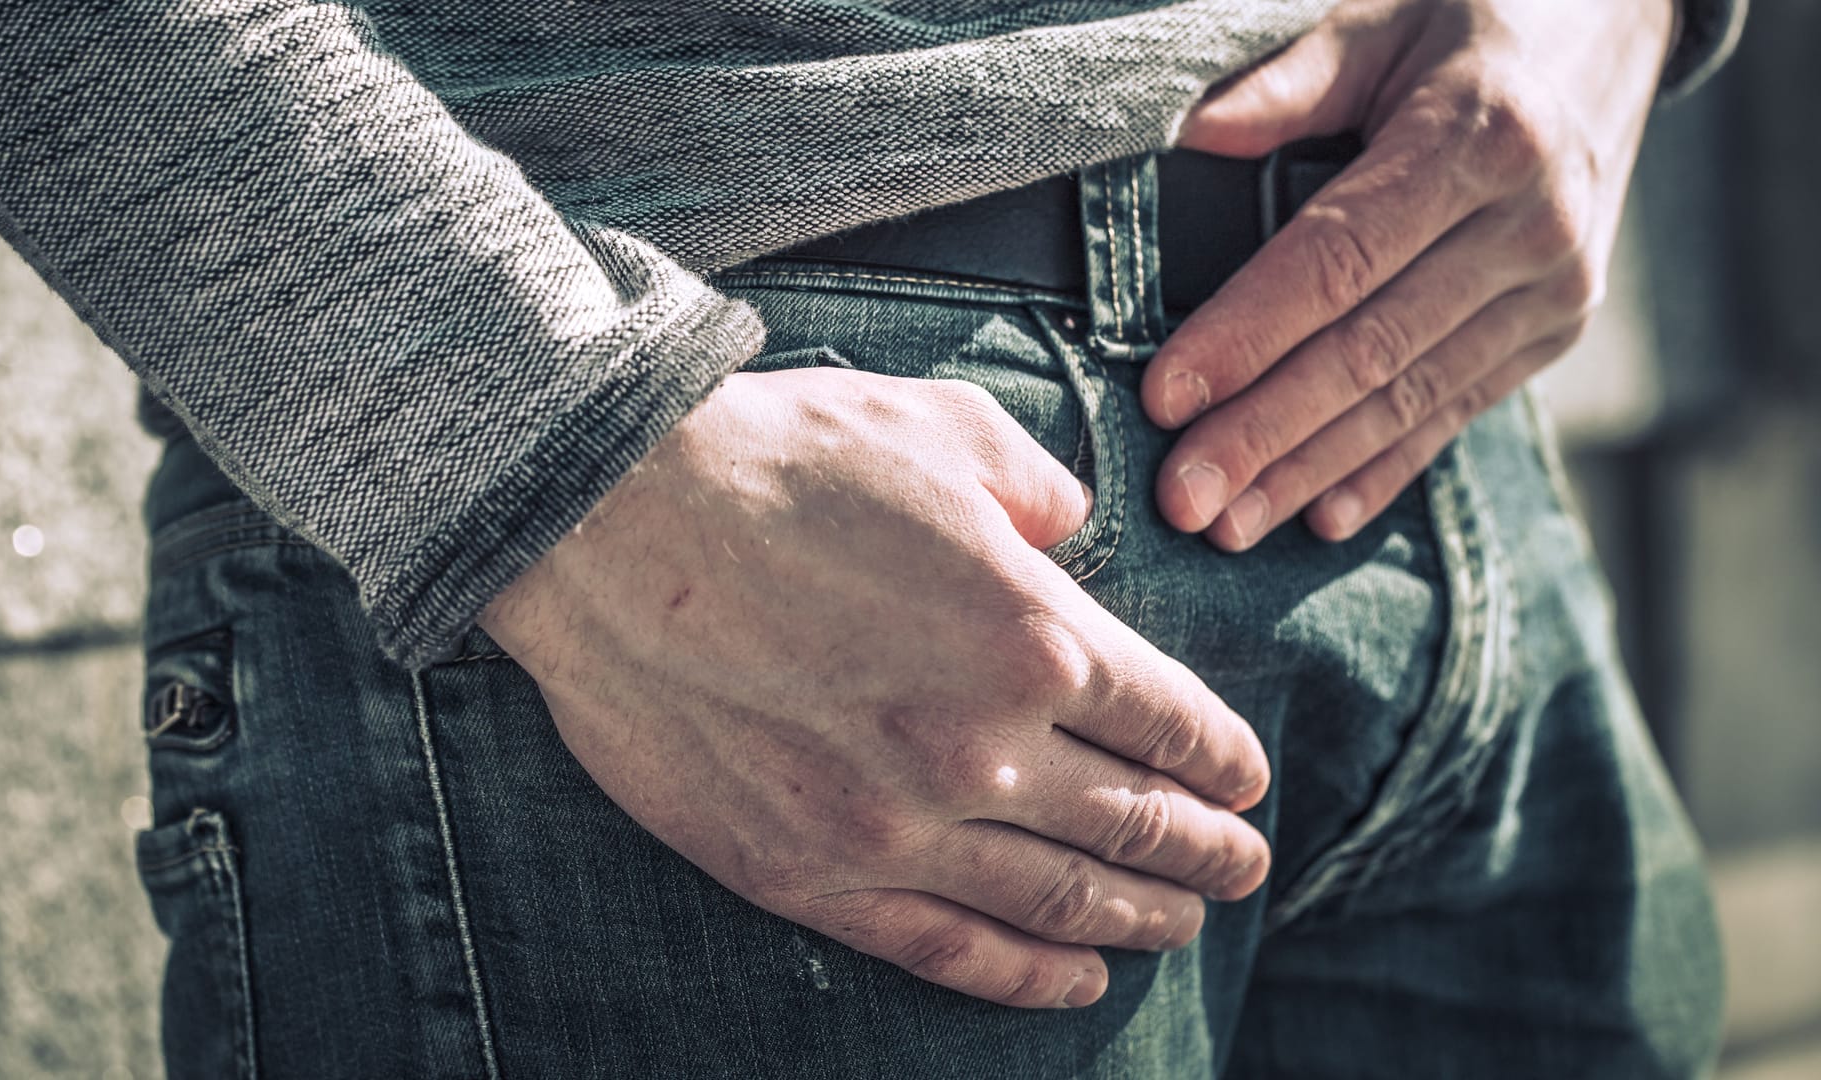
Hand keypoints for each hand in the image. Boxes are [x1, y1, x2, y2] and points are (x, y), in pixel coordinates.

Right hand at [480, 367, 1271, 1008]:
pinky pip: (949, 947)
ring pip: (1058, 898)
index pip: (1172, 723)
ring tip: (1185, 925)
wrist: (605, 524)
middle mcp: (984, 748)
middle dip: (1206, 850)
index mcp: (1035, 636)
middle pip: (1133, 822)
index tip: (1247, 780)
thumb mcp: (941, 430)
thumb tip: (1071, 530)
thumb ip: (1038, 485)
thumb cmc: (776, 460)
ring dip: (1140, 918)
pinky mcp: (813, 874)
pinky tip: (1074, 979)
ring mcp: (897, 826)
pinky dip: (1027, 974)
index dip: (1224, 760)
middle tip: (1245, 865)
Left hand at [1143, 0, 1673, 547]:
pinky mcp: (1556, 328)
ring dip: (1310, 470)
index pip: (1336, 259)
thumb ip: (1290, 82)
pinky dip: (1385, 468)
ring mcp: (1554, 287)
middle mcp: (1528, 224)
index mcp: (1477, 138)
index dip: (1247, 334)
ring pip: (1409, 398)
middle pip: (1369, 350)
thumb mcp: (1383, 18)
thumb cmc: (1471, 15)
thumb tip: (1190, 136)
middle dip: (1265, 433)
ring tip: (1226, 527)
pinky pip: (1457, 410)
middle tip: (1182, 497)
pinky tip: (1320, 517)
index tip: (1166, 397)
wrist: (1618, 23)